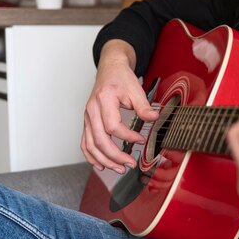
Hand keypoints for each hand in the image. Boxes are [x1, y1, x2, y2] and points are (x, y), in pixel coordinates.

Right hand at [81, 40, 158, 173]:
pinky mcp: (87, 122)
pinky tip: (101, 165)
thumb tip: (154, 118)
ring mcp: (87, 117)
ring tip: (119, 169)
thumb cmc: (121, 78)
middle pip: (99, 140)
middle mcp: (91, 110)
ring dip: (104, 160)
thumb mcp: (136, 89)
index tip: (140, 140)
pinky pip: (85, 142)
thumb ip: (144, 106)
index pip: (112, 126)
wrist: (110, 69)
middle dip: (115, 156)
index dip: (127, 137)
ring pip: (90, 144)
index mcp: (103, 100)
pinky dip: (91, 156)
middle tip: (130, 164)